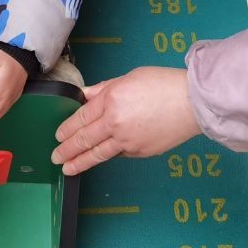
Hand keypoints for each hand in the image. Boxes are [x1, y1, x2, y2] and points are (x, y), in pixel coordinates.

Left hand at [51, 66, 199, 174]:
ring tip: (67, 169)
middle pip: (84, 139)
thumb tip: (86, 95)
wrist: (192, 103)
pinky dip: (107, 155)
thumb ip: (104, 89)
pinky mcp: (140, 152)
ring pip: (97, 154)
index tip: (58, 135)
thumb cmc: (164, 84)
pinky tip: (100, 157)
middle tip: (55, 156)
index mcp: (110, 100)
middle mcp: (115, 123)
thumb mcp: (129, 77)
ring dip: (79, 162)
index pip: (81, 118)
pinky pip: (119, 154)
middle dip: (66, 149)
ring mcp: (127, 141)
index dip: (66, 128)